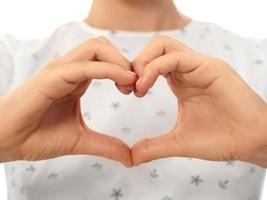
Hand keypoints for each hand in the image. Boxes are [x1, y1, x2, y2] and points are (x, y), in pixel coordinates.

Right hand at [0, 37, 135, 166]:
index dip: (126, 70)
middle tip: (135, 85)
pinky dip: (109, 70)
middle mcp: (69, 70)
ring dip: (119, 62)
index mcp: (76, 79)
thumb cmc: (37, 137)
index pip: (106, 59)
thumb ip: (106, 145)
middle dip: (125, 61)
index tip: (136, 90)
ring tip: (129, 84)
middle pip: (103, 46)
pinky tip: (123, 82)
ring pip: (96, 48)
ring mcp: (60, 70)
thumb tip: (130, 157)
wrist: (6, 142)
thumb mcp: (80, 141)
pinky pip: (86, 66)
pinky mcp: (53, 77)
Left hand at [131, 36, 266, 166]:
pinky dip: (154, 68)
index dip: (134, 73)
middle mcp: (189, 69)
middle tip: (128, 87)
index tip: (126, 92)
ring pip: (163, 45)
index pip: (151, 62)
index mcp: (181, 81)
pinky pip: (176, 57)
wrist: (252, 143)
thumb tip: (131, 157)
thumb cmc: (220, 139)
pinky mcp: (210, 67)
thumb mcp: (178, 142)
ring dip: (143, 62)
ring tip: (138, 87)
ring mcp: (199, 66)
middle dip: (135, 63)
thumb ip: (153, 147)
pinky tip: (145, 86)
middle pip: (155, 48)